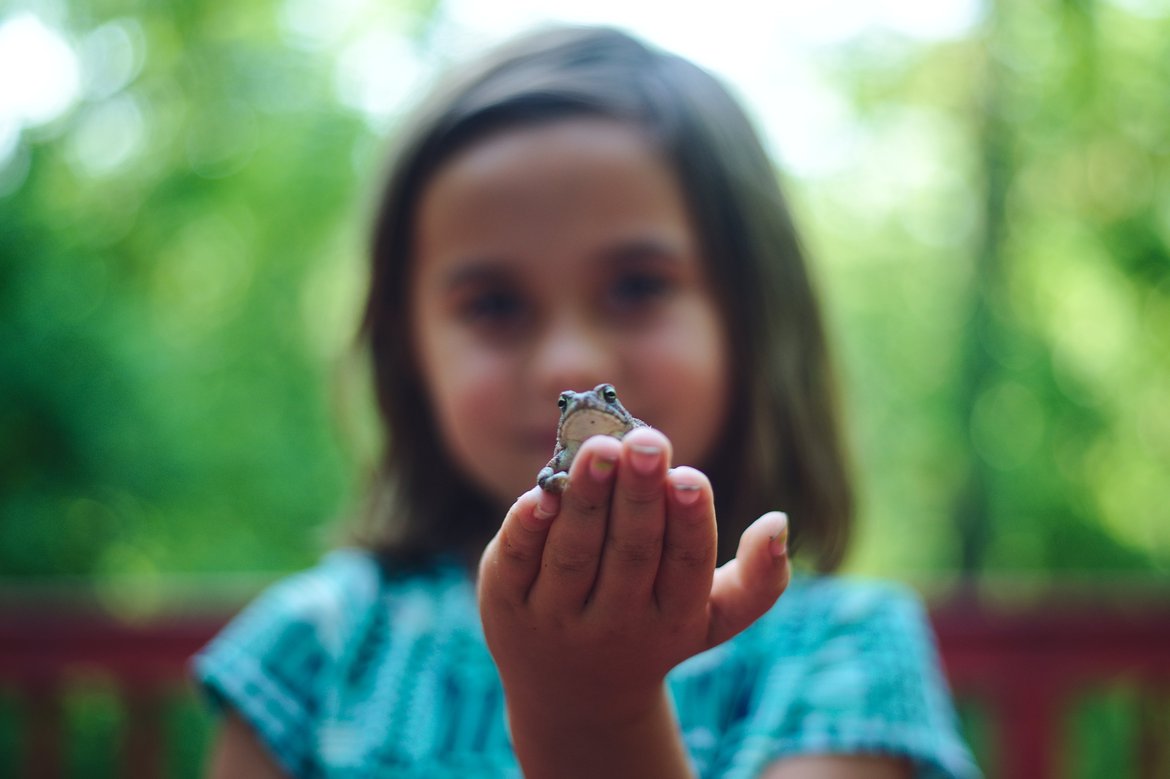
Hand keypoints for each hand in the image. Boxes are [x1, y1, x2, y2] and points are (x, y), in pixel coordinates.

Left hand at [477, 427, 790, 730]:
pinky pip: (517, 562)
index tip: (689, 477)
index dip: (688, 522)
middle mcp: (615, 624)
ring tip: (600, 447)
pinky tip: (541, 491)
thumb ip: (758, 579)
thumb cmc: (652, 630)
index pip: (684, 567)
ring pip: (574, 554)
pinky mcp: (506, 604)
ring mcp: (557, 618)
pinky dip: (527, 528)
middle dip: (638, 496)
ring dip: (586, 498)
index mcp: (673, 620)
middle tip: (645, 442)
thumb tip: (779, 522)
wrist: (572, 697)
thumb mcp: (712, 617)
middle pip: (629, 554)